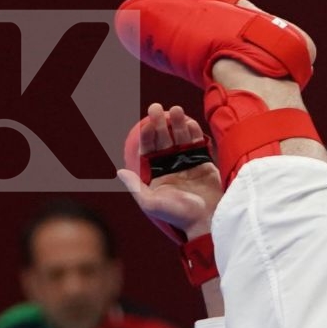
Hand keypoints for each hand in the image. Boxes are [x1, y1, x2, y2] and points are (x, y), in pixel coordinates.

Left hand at [116, 103, 223, 239]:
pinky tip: (190, 122)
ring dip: (177, 123)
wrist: (207, 220)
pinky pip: (198, 142)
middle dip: (160, 123)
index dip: (147, 135)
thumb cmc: (177, 214)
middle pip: (164, 138)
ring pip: (180, 137)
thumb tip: (119, 171)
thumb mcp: (151, 203)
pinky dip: (194, 132)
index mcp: (156, 173)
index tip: (147, 123)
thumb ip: (135, 186)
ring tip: (176, 110)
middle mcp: (170, 165)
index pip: (149, 149)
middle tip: (157, 107)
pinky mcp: (203, 162)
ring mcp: (187, 162)